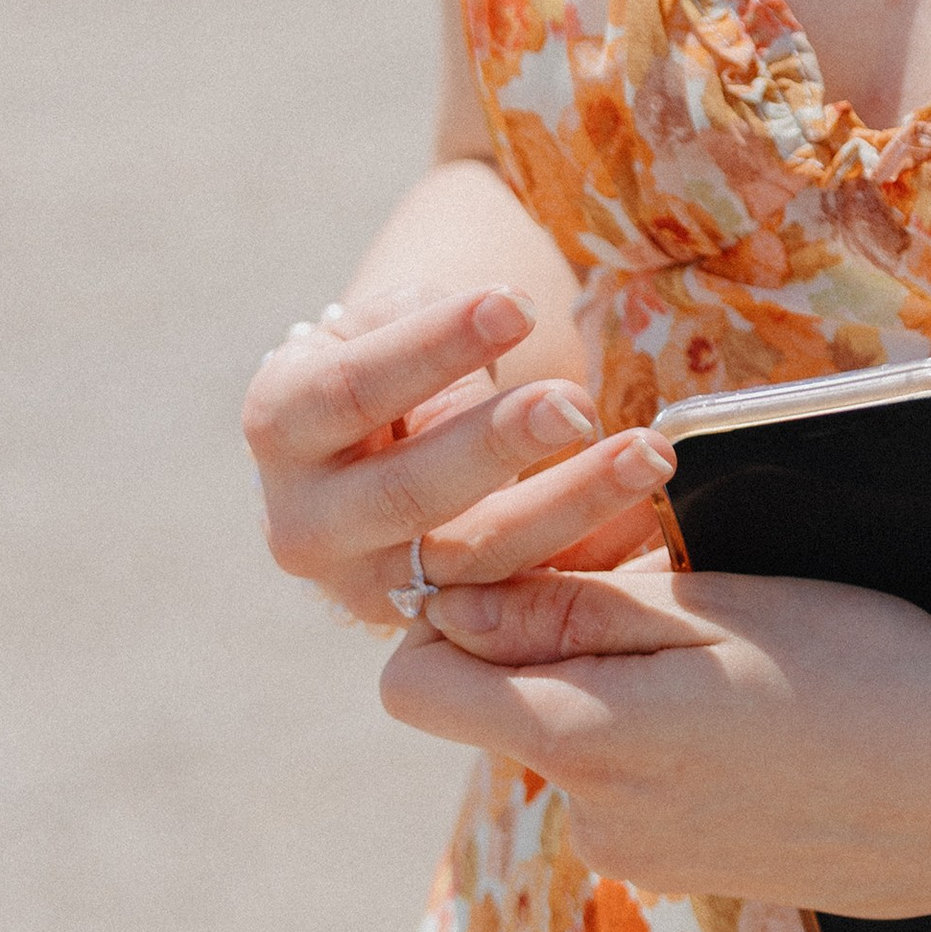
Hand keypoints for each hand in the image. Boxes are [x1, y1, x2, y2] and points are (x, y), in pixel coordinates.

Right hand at [244, 286, 673, 627]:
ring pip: (471, 561)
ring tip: (647, 454)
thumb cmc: (392, 363)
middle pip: (406, 493)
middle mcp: (305, 523)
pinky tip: (651, 516)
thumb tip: (505, 341)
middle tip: (577, 403)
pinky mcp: (435, 627)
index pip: (351, 388)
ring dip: (568, 507)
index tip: (518, 304)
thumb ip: (429, 330)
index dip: (433, 347)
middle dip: (498, 446)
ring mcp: (368, 587)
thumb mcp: (389, 324)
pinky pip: (515, 601)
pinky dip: (588, 558)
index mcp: (279, 423)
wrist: (369, 452)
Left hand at [382, 564, 930, 912]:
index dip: (454, 607)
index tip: (536, 556)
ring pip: (576, 736)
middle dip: (555, 636)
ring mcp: (643, 856)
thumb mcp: (724, 609)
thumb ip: (576, 611)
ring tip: (742, 651)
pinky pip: (635, 782)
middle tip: (673, 585)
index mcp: (587, 740)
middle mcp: (592, 816)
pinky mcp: (692, 871)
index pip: (417, 685)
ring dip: (625, 684)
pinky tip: (764, 712)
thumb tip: (446, 602)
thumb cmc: (869, 672)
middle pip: (501, 702)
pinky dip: (671, 734)